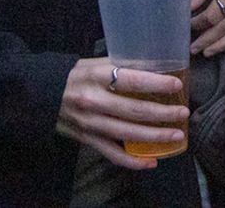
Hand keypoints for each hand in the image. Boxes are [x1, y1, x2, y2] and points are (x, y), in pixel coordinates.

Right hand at [55, 58, 187, 169]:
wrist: (40, 94)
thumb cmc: (74, 75)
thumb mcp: (95, 63)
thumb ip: (121, 65)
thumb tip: (156, 66)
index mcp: (96, 75)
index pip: (132, 80)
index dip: (156, 83)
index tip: (177, 84)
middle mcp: (93, 100)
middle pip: (134, 110)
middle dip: (163, 113)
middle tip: (183, 112)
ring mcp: (89, 123)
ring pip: (127, 134)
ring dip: (154, 137)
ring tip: (176, 135)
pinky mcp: (86, 139)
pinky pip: (111, 153)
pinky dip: (132, 161)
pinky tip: (151, 162)